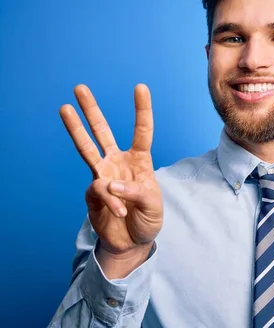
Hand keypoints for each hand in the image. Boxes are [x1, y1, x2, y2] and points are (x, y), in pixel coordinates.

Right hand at [59, 84, 162, 254]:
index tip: (140, 87)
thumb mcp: (154, 205)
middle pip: (103, 132)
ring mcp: (103, 175)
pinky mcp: (93, 193)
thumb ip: (138, 192)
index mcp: (139, 160)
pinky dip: (111, 202)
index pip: (141, 131)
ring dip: (75, 129)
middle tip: (80, 88)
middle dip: (92, 110)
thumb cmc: (147, 218)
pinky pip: (100, 191)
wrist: (132, 242)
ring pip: (86, 148)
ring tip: (64, 108)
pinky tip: (120, 213)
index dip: (141, 110)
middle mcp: (118, 162)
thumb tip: (112, 183)